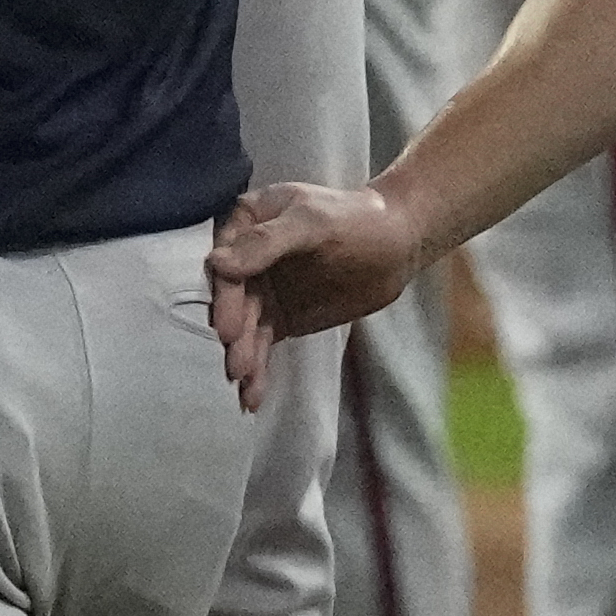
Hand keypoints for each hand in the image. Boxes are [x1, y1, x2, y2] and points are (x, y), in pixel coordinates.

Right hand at [206, 180, 429, 406]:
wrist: (398, 244)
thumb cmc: (357, 220)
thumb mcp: (313, 221)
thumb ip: (268, 241)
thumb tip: (217, 263)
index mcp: (247, 222)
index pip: (226, 263)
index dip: (225, 299)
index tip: (227, 330)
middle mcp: (246, 257)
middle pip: (232, 300)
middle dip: (233, 335)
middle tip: (236, 367)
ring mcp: (262, 290)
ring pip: (245, 327)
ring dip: (243, 356)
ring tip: (242, 385)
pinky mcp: (279, 317)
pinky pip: (261, 344)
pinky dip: (257, 368)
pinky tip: (252, 395)